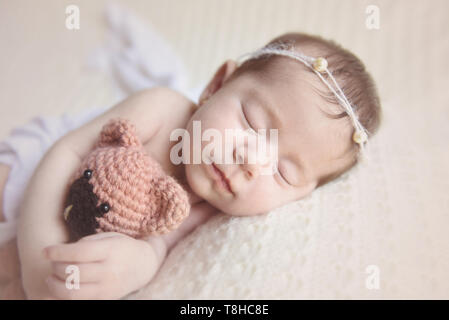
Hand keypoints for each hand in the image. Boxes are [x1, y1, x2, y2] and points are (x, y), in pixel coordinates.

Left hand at [43, 232, 158, 299]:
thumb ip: (87, 242)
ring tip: (51, 277)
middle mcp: (110, 270)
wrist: (144, 266)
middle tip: (52, 262)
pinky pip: (79, 301)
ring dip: (56, 285)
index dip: (58, 252)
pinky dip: (64, 295)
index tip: (45, 251)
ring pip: (73, 292)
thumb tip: (63, 252)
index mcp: (111, 250)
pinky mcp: (105, 299)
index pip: (79, 252)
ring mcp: (108, 288)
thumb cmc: (122, 247)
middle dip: (56, 267)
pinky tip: (61, 287)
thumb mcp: (109, 237)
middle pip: (74, 272)